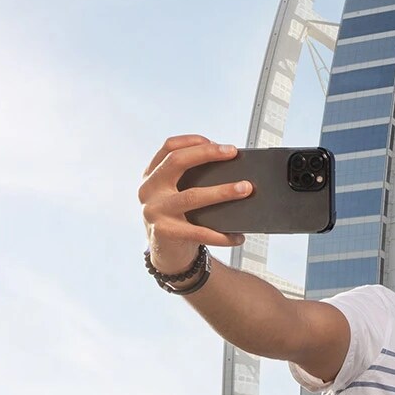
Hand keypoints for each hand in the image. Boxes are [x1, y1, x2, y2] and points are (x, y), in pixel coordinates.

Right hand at [138, 134, 252, 273]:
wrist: (165, 253)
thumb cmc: (177, 217)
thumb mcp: (176, 192)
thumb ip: (192, 177)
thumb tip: (230, 165)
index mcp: (152, 175)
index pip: (169, 147)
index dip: (194, 141)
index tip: (218, 142)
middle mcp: (149, 190)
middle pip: (176, 161)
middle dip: (207, 153)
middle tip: (232, 153)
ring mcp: (154, 211)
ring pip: (192, 195)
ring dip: (222, 191)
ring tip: (245, 188)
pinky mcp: (164, 233)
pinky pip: (199, 232)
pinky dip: (221, 235)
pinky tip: (237, 236)